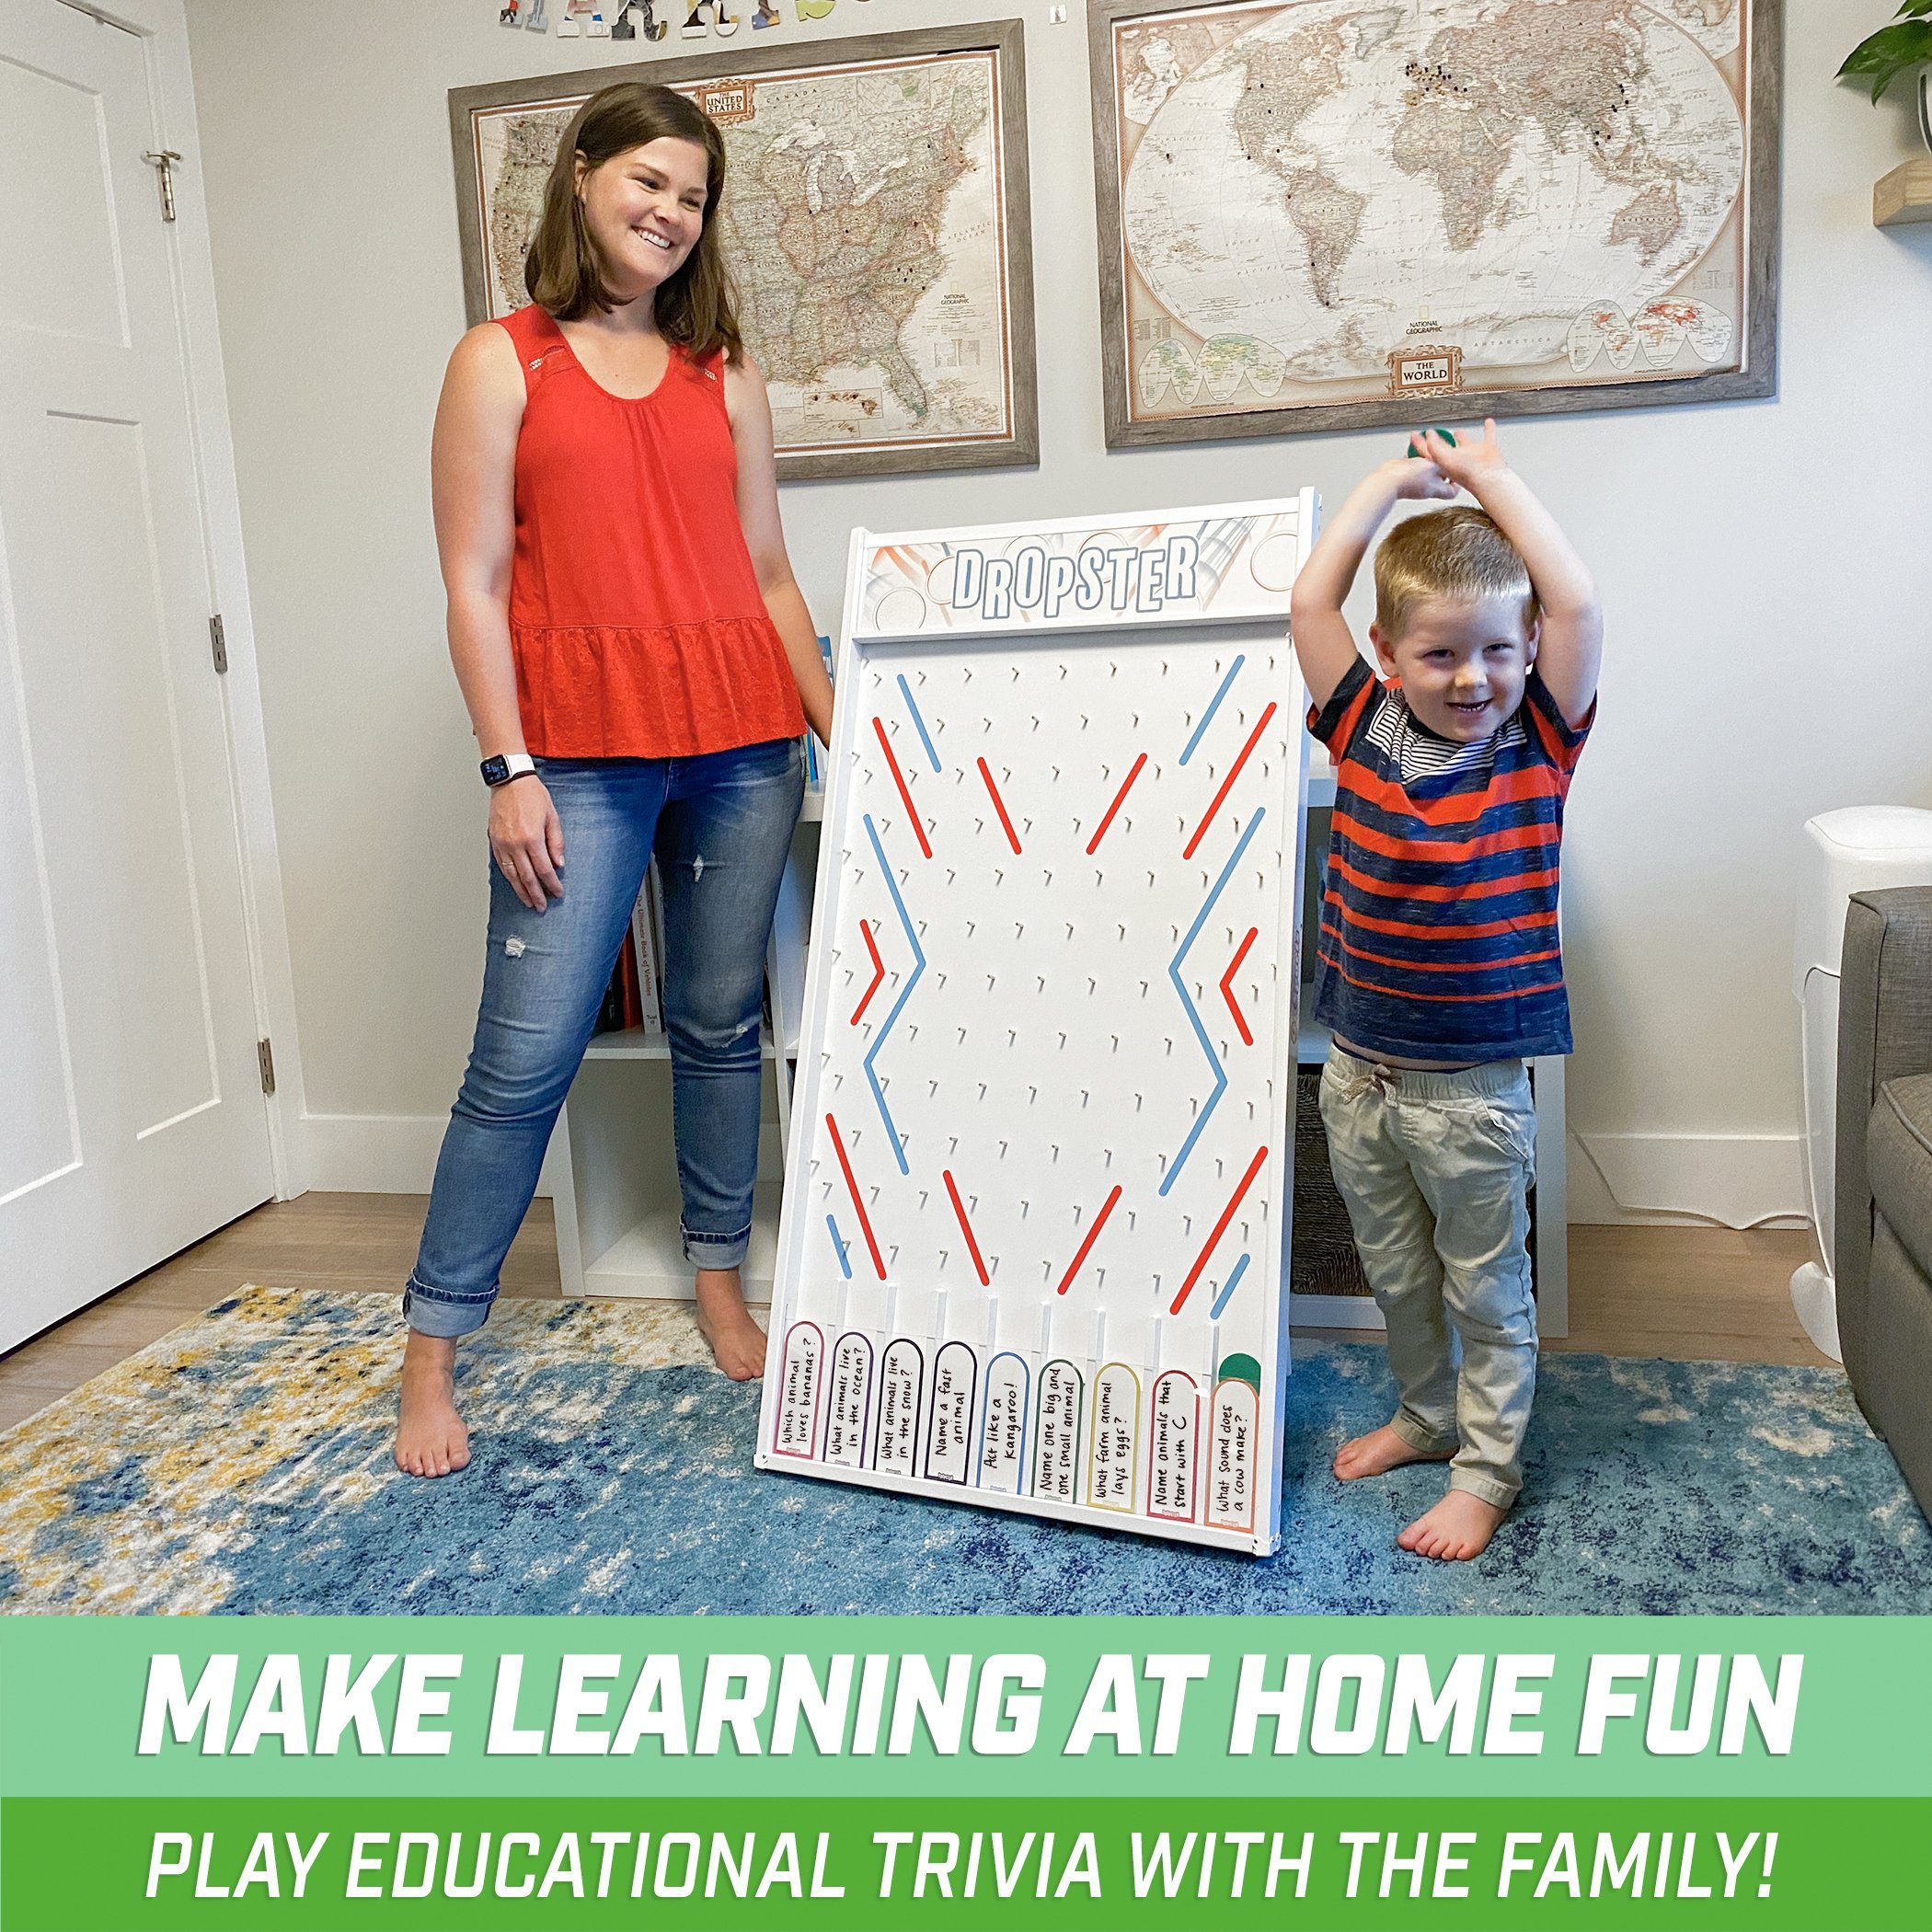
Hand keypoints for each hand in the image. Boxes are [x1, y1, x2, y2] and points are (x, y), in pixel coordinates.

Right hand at [488, 776, 563, 910]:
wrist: (510, 781)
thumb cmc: (531, 794)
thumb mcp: (552, 817)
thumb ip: (556, 842)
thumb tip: (559, 864)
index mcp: (532, 838)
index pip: (544, 869)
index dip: (552, 884)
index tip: (557, 892)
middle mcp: (515, 844)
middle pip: (527, 877)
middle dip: (536, 894)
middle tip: (541, 906)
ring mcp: (502, 843)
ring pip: (511, 875)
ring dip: (520, 890)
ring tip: (528, 902)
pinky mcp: (494, 841)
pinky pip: (501, 865)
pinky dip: (509, 877)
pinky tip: (514, 884)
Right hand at [1385, 453, 1459, 502]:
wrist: (1389, 479)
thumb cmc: (1410, 478)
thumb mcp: (1434, 466)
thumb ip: (1443, 463)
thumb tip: (1448, 460)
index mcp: (1437, 488)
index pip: (1453, 491)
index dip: (1457, 483)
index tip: (1459, 474)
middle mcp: (1427, 487)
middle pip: (1439, 478)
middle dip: (1442, 464)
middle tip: (1445, 454)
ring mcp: (1415, 482)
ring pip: (1425, 469)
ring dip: (1427, 456)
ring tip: (1427, 445)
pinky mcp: (1405, 475)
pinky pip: (1413, 464)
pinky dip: (1415, 456)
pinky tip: (1414, 448)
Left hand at [1414, 418, 1507, 492]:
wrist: (1488, 478)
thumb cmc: (1466, 473)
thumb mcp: (1443, 459)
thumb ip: (1433, 447)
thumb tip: (1428, 436)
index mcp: (1445, 463)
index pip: (1429, 452)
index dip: (1420, 444)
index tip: (1414, 436)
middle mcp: (1458, 459)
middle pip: (1445, 449)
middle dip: (1439, 442)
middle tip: (1434, 434)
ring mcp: (1473, 455)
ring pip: (1465, 443)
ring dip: (1461, 437)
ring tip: (1457, 430)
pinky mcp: (1488, 449)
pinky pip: (1488, 436)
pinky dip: (1489, 429)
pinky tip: (1488, 422)